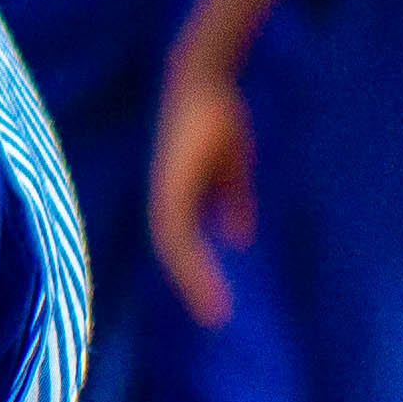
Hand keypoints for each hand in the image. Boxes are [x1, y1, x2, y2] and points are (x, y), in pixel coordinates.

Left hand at [150, 38, 251, 327]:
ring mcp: (165, 190)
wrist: (204, 83)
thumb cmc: (215, 119)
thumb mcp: (233, 168)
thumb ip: (233, 201)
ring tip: (214, 310)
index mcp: (179, 196)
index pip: (181, 245)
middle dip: (194, 285)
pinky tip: (204, 274)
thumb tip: (238, 237)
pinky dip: (190, 255)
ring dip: (193, 279)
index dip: (196, 273)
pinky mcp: (170, 183)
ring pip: (172, 247)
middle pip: (174, 253)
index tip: (216, 304)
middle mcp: (166, 197)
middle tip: (215, 318)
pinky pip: (175, 229)